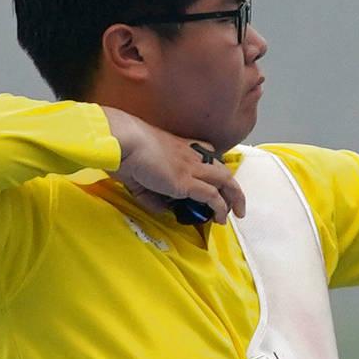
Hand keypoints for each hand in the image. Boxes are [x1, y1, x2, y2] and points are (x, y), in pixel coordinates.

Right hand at [109, 108, 246, 223]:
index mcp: (179, 147)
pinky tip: (220, 218)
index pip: (207, 152)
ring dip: (234, 198)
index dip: (214, 166)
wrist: (122, 140)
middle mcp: (190, 155)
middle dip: (232, 186)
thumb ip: (150, 193)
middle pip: (222, 169)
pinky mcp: (187, 182)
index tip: (216, 178)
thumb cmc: (123, 149)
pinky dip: (220, 209)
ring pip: (225, 181)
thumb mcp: (138, 173)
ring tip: (236, 213)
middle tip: (234, 201)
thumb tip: (161, 208)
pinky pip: (212, 197)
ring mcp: (191, 167)